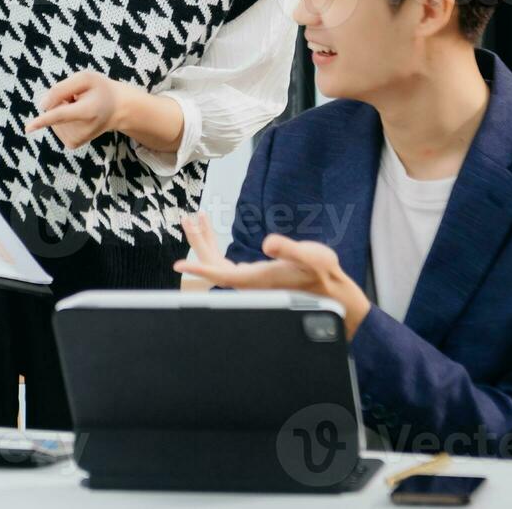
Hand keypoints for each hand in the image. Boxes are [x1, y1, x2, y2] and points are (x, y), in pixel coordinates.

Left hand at [23, 70, 132, 149]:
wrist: (117, 108)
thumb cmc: (100, 90)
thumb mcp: (85, 78)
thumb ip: (61, 88)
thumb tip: (42, 106)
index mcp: (88, 111)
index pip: (62, 115)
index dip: (43, 120)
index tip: (27, 129)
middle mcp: (82, 130)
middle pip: (53, 110)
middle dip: (61, 100)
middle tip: (81, 99)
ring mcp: (76, 140)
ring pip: (53, 117)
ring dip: (64, 109)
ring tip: (82, 107)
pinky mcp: (72, 144)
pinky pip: (56, 126)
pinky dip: (63, 119)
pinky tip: (78, 117)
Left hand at [173, 212, 371, 337]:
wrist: (332, 292)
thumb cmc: (322, 275)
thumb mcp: (311, 257)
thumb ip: (289, 250)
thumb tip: (268, 244)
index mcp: (256, 279)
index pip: (220, 273)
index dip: (199, 268)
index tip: (179, 264)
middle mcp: (249, 282)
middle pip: (214, 264)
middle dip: (198, 241)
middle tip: (187, 218)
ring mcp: (251, 280)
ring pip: (220, 262)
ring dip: (207, 241)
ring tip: (198, 219)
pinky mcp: (256, 276)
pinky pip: (228, 263)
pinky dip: (218, 246)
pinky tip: (215, 238)